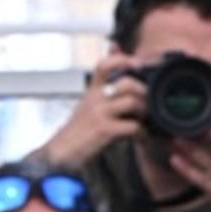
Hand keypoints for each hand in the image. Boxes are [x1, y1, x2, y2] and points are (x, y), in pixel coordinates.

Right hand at [45, 50, 147, 169]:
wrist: (62, 152)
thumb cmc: (81, 131)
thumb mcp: (90, 107)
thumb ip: (106, 95)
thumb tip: (126, 82)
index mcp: (92, 91)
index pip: (104, 65)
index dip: (121, 59)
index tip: (137, 63)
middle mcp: (95, 98)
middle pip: (127, 83)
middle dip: (144, 92)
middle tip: (148, 104)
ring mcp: (99, 113)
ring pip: (132, 102)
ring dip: (145, 113)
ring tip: (145, 122)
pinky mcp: (104, 129)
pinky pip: (133, 126)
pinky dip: (142, 133)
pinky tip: (141, 137)